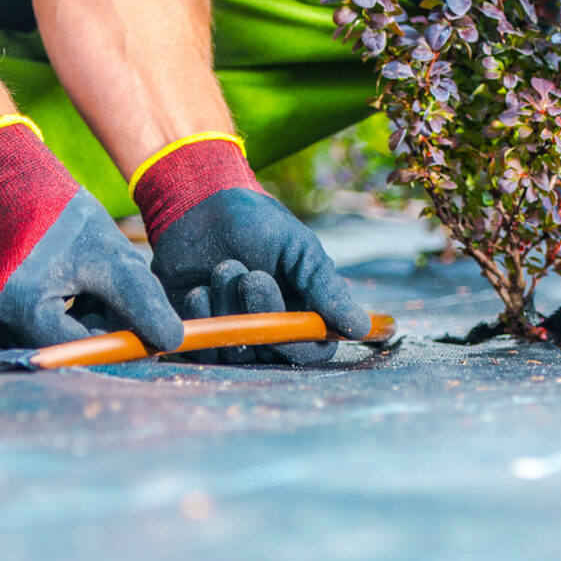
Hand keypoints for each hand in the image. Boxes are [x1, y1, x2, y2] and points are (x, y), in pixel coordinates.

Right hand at [0, 118, 183, 349]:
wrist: (20, 194)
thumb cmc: (66, 220)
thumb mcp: (112, 258)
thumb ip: (141, 302)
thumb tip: (172, 341)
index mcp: (22, 309)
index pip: (82, 348)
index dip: (119, 342)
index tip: (147, 332)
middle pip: (67, 349)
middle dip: (101, 330)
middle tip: (114, 295)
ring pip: (56, 343)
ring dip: (84, 325)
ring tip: (91, 286)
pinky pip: (39, 334)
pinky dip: (66, 320)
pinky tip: (72, 291)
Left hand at [133, 136, 369, 364]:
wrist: (199, 207)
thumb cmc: (255, 223)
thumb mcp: (298, 247)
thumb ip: (325, 287)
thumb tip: (361, 327)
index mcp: (303, 312)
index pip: (312, 350)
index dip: (297, 337)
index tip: (283, 303)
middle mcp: (270, 329)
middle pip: (273, 353)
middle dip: (260, 313)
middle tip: (250, 275)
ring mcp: (235, 333)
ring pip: (237, 350)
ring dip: (228, 309)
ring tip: (224, 267)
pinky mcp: (200, 333)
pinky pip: (204, 349)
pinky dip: (202, 318)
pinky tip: (199, 289)